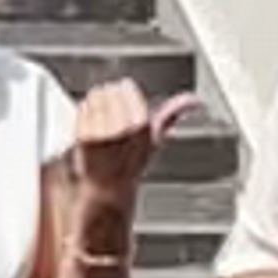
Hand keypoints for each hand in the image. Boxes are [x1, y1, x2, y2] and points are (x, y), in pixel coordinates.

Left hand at [69, 79, 197, 182]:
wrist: (109, 187)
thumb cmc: (132, 162)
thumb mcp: (155, 137)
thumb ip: (173, 114)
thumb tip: (195, 101)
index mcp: (142, 125)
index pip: (127, 89)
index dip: (124, 91)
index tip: (123, 96)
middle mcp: (123, 128)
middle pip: (109, 91)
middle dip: (109, 97)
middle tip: (110, 110)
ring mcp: (102, 133)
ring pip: (95, 98)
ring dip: (96, 103)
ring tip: (100, 116)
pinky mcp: (84, 137)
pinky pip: (82, 109)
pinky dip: (84, 112)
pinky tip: (89, 122)